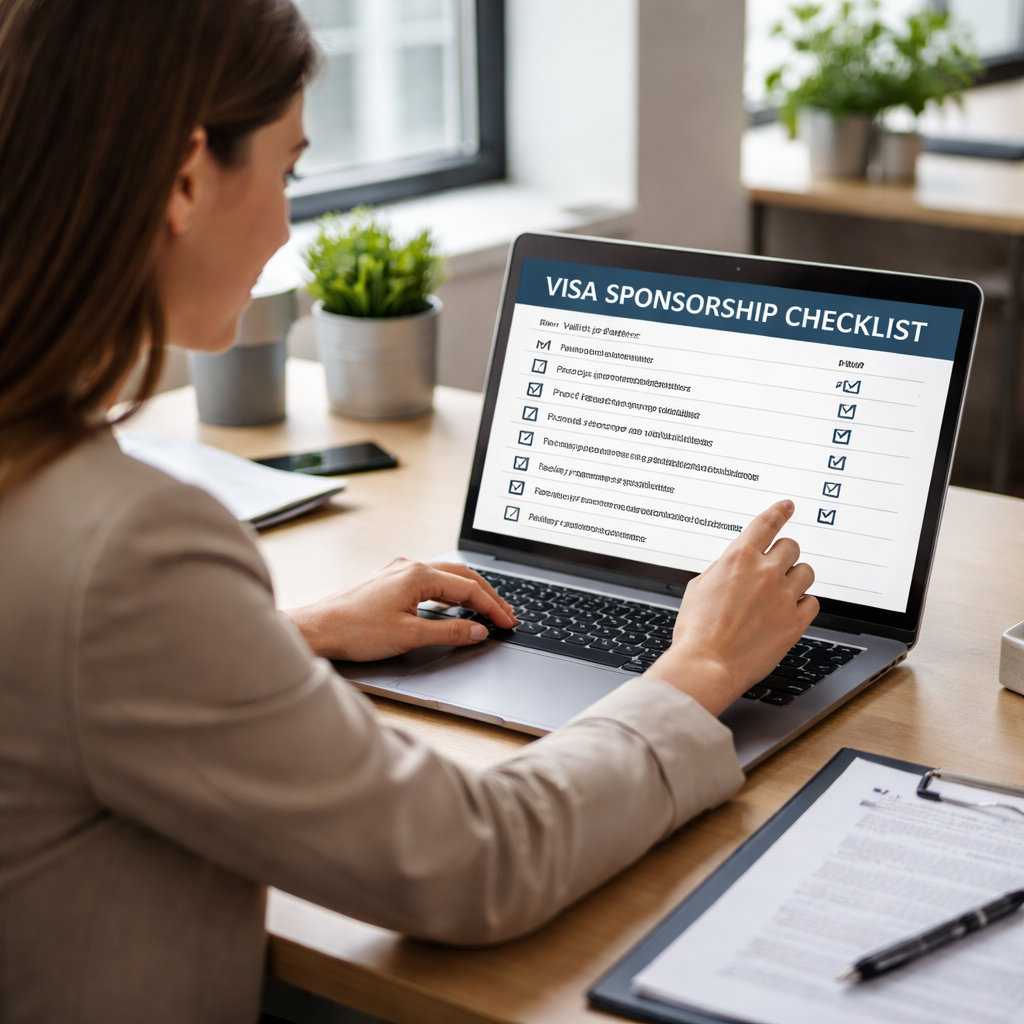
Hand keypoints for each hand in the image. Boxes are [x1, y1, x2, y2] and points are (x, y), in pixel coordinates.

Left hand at [284, 558, 517, 660]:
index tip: (507, 623)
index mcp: (419, 574)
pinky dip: (449, 592)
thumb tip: (477, 631)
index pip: (468, 589)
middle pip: (462, 576)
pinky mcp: (389, 580)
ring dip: (469, 592)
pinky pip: (429, 581)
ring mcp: (398, 571)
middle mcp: (410, 566)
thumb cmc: (355, 631)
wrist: (318, 628)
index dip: (492, 608)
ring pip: (446, 576)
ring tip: (487, 609)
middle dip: (488, 596)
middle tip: (506, 615)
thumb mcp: (409, 635)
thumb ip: (449, 632)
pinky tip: (452, 605)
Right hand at [646, 500, 818, 715]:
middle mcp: (765, 572)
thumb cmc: (696, 631)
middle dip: (782, 554)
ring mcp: (783, 596)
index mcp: (738, 558)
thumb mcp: (698, 588)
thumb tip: (735, 568)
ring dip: (795, 577)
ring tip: (780, 592)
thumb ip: (722, 571)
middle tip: (773, 568)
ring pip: (806, 572)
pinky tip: (787, 611)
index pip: (766, 524)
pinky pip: (812, 602)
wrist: (707, 664)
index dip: (779, 511)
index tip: (787, 506)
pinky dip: (802, 604)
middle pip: (791, 546)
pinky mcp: (795, 622)